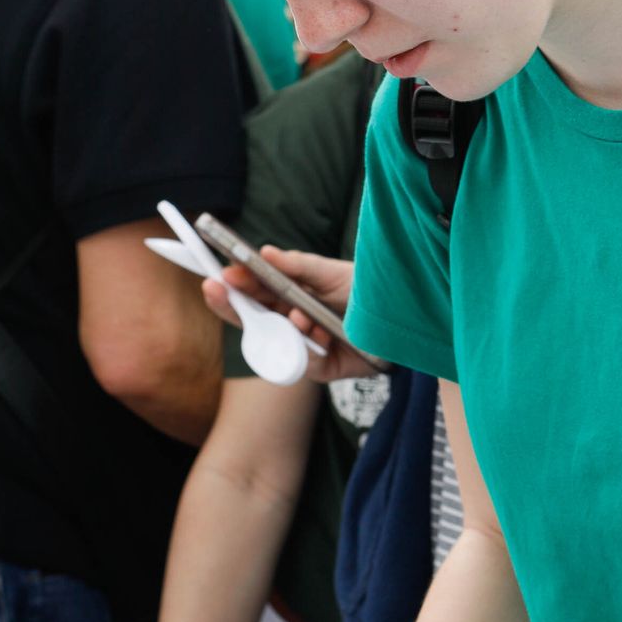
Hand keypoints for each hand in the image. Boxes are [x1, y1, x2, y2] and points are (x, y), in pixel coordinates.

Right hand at [202, 246, 381, 384]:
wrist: (404, 320)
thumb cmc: (367, 293)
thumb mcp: (332, 273)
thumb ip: (299, 266)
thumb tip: (263, 253)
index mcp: (291, 297)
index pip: (255, 292)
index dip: (236, 284)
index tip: (221, 274)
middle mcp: (292, 322)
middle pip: (254, 317)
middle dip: (234, 304)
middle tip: (217, 288)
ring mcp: (305, 347)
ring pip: (275, 341)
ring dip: (283, 326)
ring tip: (299, 315)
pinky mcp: (322, 369)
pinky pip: (304, 362)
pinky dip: (310, 348)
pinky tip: (321, 335)